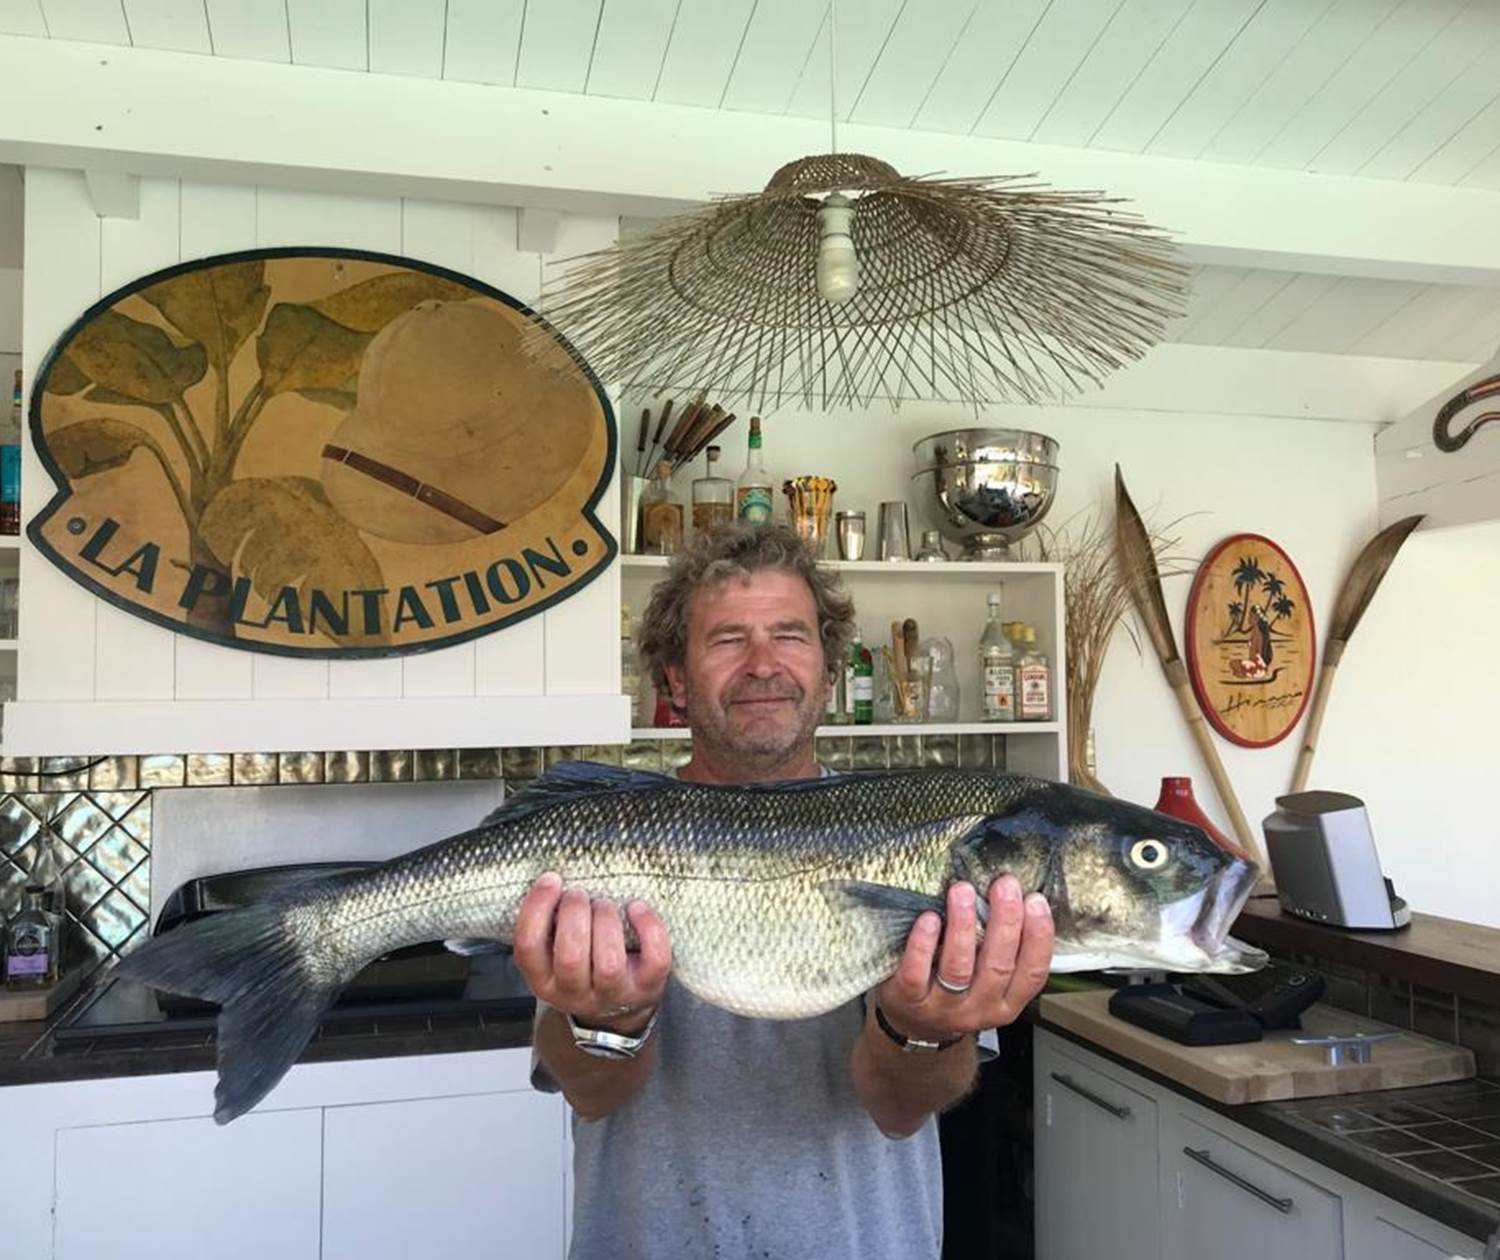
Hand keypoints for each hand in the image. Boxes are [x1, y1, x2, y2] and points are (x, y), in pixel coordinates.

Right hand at [513, 872, 672, 1033]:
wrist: (617, 1007)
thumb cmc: (582, 962)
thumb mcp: (553, 950)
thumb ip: (548, 924)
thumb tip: (552, 882)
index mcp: (543, 979)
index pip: (528, 948)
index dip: (536, 909)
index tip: (551, 879)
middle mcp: (574, 993)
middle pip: (570, 957)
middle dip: (575, 914)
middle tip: (578, 894)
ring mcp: (613, 993)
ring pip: (609, 964)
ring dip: (606, 921)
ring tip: (604, 903)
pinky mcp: (647, 987)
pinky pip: (654, 960)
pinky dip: (649, 928)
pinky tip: (637, 907)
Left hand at [875, 876, 1053, 1044]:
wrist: (913, 1023)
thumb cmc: (956, 990)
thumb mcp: (988, 980)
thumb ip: (1002, 949)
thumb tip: (1015, 897)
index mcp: (1006, 1002)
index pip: (1032, 973)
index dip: (1038, 937)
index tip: (1035, 900)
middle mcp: (979, 1009)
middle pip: (998, 966)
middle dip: (1005, 921)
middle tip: (1004, 885)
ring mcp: (943, 1007)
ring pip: (958, 968)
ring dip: (963, 926)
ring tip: (963, 891)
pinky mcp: (909, 999)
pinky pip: (917, 973)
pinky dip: (923, 944)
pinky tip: (929, 918)